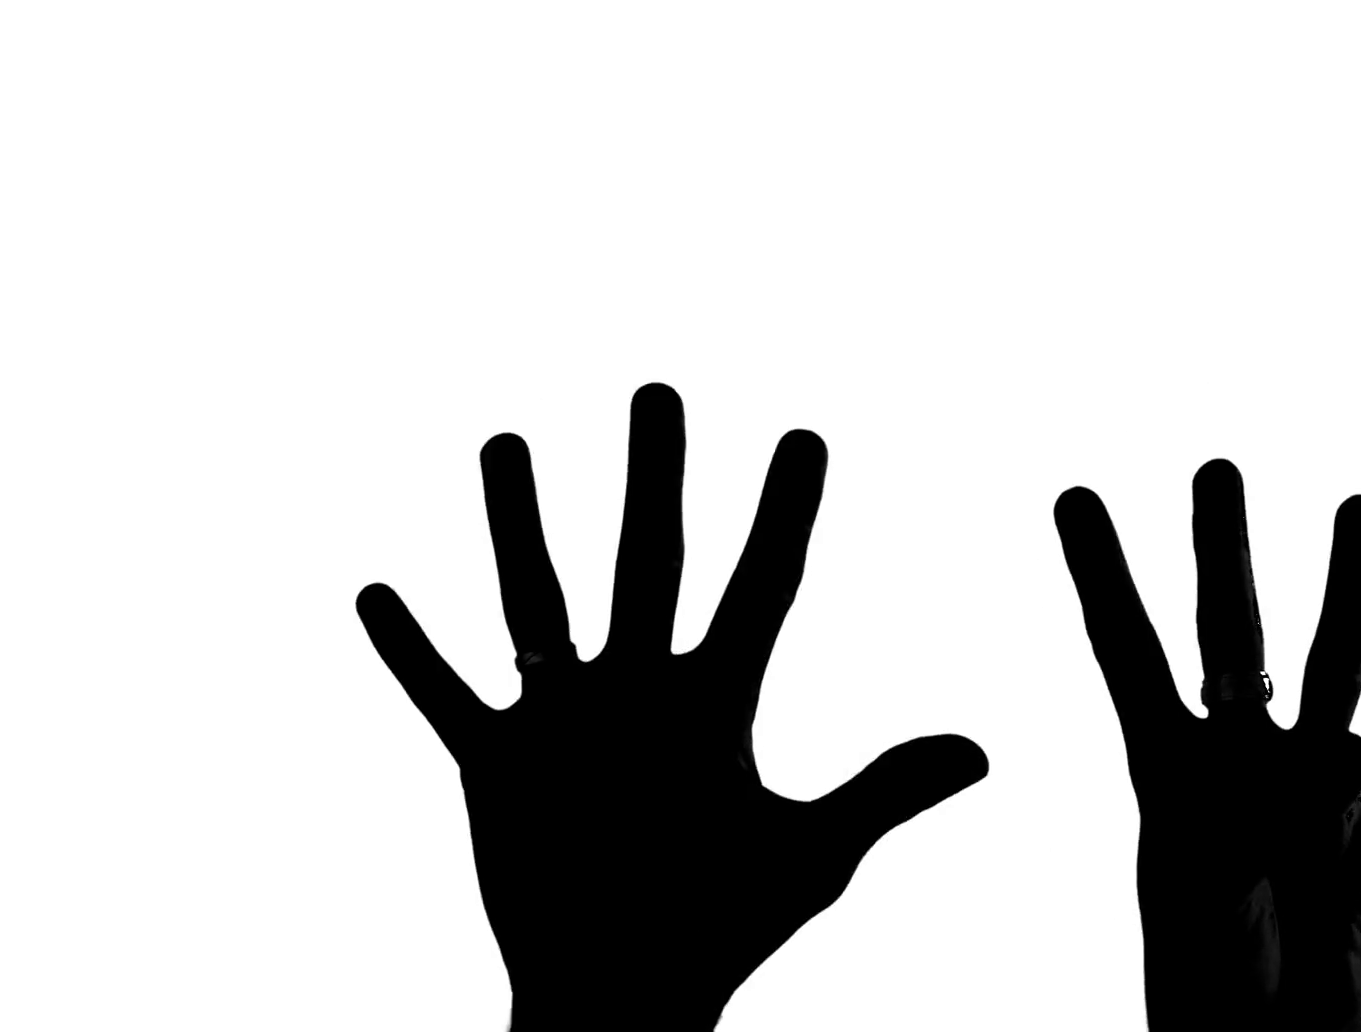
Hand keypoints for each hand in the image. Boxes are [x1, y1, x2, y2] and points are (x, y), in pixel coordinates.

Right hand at [357, 384, 988, 1029]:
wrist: (623, 1000)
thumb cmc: (721, 931)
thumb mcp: (809, 856)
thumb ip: (885, 791)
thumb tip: (986, 750)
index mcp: (719, 703)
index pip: (763, 588)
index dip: (786, 515)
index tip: (807, 434)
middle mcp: (641, 691)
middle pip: (648, 561)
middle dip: (656, 475)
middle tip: (660, 388)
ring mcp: (564, 722)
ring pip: (536, 600)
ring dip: (518, 525)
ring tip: (506, 440)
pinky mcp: (493, 767)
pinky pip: (442, 696)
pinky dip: (408, 653)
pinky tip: (374, 590)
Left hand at [1054, 460, 1360, 1030]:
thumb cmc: (1209, 987)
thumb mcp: (1212, 897)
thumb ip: (1273, 817)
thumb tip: (1350, 744)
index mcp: (1160, 772)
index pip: (1123, 649)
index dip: (1101, 572)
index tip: (1073, 495)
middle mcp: (1224, 759)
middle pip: (1223, 633)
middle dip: (1219, 550)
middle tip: (1216, 464)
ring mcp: (1290, 782)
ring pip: (1317, 666)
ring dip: (1340, 585)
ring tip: (1359, 499)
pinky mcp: (1348, 821)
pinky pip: (1353, 765)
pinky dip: (1353, 758)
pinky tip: (1354, 758)